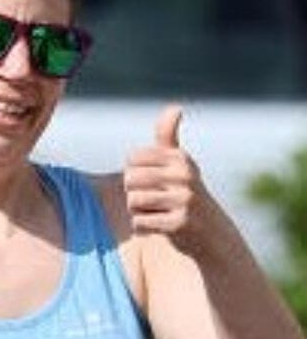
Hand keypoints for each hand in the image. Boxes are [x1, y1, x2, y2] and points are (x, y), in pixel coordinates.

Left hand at [124, 105, 209, 247]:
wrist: (210, 231)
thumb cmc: (184, 191)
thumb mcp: (178, 163)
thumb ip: (168, 136)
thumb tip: (176, 107)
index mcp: (180, 158)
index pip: (132, 159)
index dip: (134, 172)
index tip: (153, 181)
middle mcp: (185, 176)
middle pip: (129, 180)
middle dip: (134, 192)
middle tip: (153, 199)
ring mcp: (184, 200)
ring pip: (133, 202)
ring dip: (138, 211)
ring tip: (158, 211)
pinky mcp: (179, 223)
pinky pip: (139, 222)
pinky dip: (143, 226)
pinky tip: (161, 225)